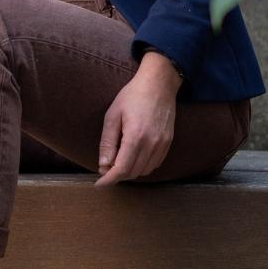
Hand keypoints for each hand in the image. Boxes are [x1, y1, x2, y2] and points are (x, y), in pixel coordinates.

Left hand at [95, 66, 179, 185]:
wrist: (159, 84)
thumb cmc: (133, 96)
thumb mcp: (112, 115)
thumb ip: (108, 143)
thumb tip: (103, 166)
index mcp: (136, 136)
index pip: (122, 169)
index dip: (109, 180)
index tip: (99, 184)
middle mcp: (152, 143)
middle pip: (132, 173)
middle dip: (117, 175)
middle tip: (105, 168)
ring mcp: (162, 144)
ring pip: (144, 171)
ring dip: (130, 172)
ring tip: (119, 161)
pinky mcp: (168, 143)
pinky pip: (154, 164)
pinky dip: (142, 166)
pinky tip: (133, 157)